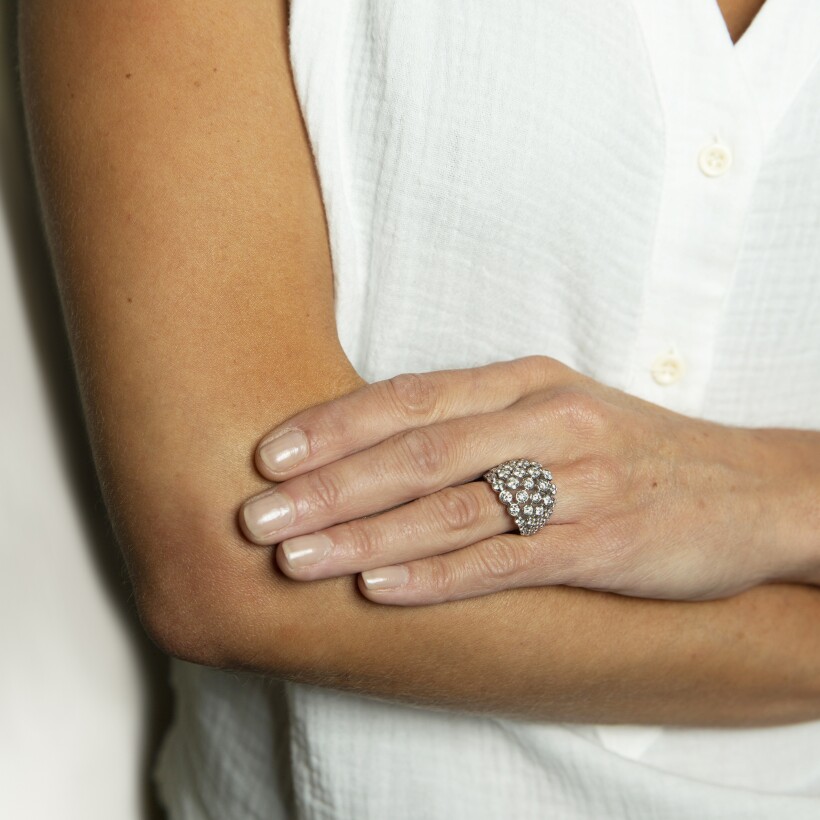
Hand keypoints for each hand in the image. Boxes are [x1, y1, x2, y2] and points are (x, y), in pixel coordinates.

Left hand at [238, 355, 779, 604]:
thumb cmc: (630, 449)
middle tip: (256, 514)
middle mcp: (546, 419)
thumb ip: (477, 422)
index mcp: (525, 381)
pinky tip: (382, 589)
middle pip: (418, 450)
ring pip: (452, 507)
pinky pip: (508, 559)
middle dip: (329, 484)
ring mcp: (578, 478)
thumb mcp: (555, 412)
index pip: (411, 396)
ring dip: (366, 535)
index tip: (268, 454)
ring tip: (296, 558)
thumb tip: (379, 445)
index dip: (334, 424)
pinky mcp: (606, 539)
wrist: (747, 489)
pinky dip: (439, 575)